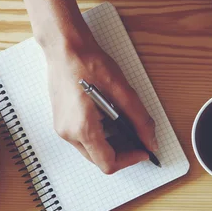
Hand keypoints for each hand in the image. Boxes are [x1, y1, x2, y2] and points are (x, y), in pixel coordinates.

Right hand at [46, 39, 157, 173]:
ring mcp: (62, 129)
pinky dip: (99, 136)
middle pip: (99, 160)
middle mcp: (68, 133)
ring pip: (91, 152)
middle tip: (137, 138)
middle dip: (121, 153)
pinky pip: (83, 140)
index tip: (143, 150)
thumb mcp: (122, 90)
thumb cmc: (87, 62)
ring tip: (122, 123)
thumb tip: (150, 140)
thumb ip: (139, 120)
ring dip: (110, 145)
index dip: (130, 160)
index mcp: (83, 127)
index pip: (108, 163)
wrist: (64, 47)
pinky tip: (108, 118)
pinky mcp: (61, 123)